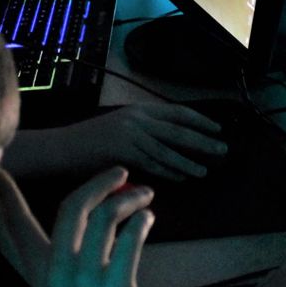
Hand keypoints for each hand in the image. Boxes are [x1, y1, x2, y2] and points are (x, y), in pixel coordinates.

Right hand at [0, 168, 153, 286]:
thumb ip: (57, 271)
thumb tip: (69, 241)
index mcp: (40, 277)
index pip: (14, 228)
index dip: (5, 198)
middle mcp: (57, 274)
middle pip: (69, 207)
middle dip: (97, 182)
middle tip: (121, 172)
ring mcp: (84, 282)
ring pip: (103, 217)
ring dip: (129, 199)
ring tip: (145, 198)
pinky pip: (129, 239)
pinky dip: (141, 222)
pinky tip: (148, 220)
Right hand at [75, 104, 227, 180]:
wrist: (64, 147)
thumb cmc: (92, 141)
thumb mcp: (121, 126)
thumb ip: (144, 130)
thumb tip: (171, 141)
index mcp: (139, 109)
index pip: (177, 112)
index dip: (199, 120)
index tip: (216, 128)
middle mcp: (137, 119)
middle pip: (178, 130)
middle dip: (202, 140)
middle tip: (222, 148)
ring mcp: (130, 135)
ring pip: (168, 150)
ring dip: (189, 161)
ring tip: (205, 169)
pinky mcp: (123, 152)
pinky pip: (152, 164)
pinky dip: (169, 171)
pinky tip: (182, 177)